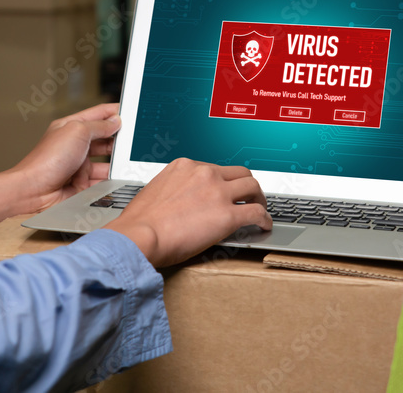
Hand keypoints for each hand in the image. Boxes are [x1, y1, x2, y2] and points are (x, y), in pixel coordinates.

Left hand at [0, 103, 120, 231]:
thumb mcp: (77, 132)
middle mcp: (75, 145)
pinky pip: (101, 181)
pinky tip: (118, 179)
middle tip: (135, 140)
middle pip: (104, 139)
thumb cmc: (47, 159)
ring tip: (127, 162)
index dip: (115, 111)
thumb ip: (99, 126)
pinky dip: (110, 181)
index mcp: (72, 127)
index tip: (132, 111)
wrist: (33, 191)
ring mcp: (79, 165)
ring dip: (115, 163)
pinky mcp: (82, 184)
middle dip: (118, 140)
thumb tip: (115, 121)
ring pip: (105, 162)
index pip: (98, 115)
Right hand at [104, 158, 271, 267]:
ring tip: (260, 209)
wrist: (138, 236)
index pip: (214, 168)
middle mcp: (204, 173)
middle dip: (246, 185)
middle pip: (239, 172)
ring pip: (252, 187)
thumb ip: (174, 190)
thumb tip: (180, 201)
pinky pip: (256, 213)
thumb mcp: (155, 191)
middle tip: (249, 196)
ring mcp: (217, 193)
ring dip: (259, 199)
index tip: (225, 190)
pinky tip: (263, 225)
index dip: (223, 181)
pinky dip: (264, 218)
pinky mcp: (227, 215)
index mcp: (185, 166)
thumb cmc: (140, 222)